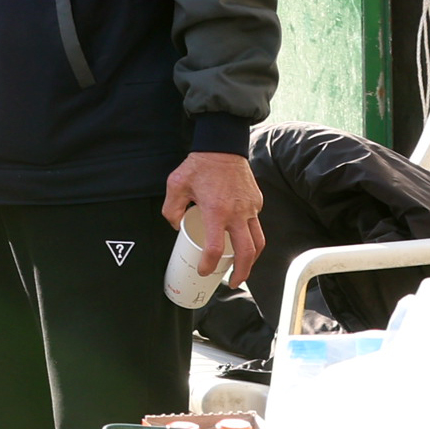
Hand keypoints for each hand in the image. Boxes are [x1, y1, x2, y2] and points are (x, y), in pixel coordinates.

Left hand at [163, 150, 264, 286]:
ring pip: (258, 241)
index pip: (214, 248)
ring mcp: (251, 208)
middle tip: (232, 282)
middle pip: (247, 252)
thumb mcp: (176, 185)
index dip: (209, 264)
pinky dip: (250, 235)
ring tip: (242, 268)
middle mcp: (238, 213)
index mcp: (217, 211)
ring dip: (252, 259)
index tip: (205, 271)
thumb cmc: (199, 165)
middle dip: (241, 272)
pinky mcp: (257, 202)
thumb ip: (171, 210)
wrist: (223, 145)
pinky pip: (256, 224)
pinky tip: (239, 238)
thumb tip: (176, 227)